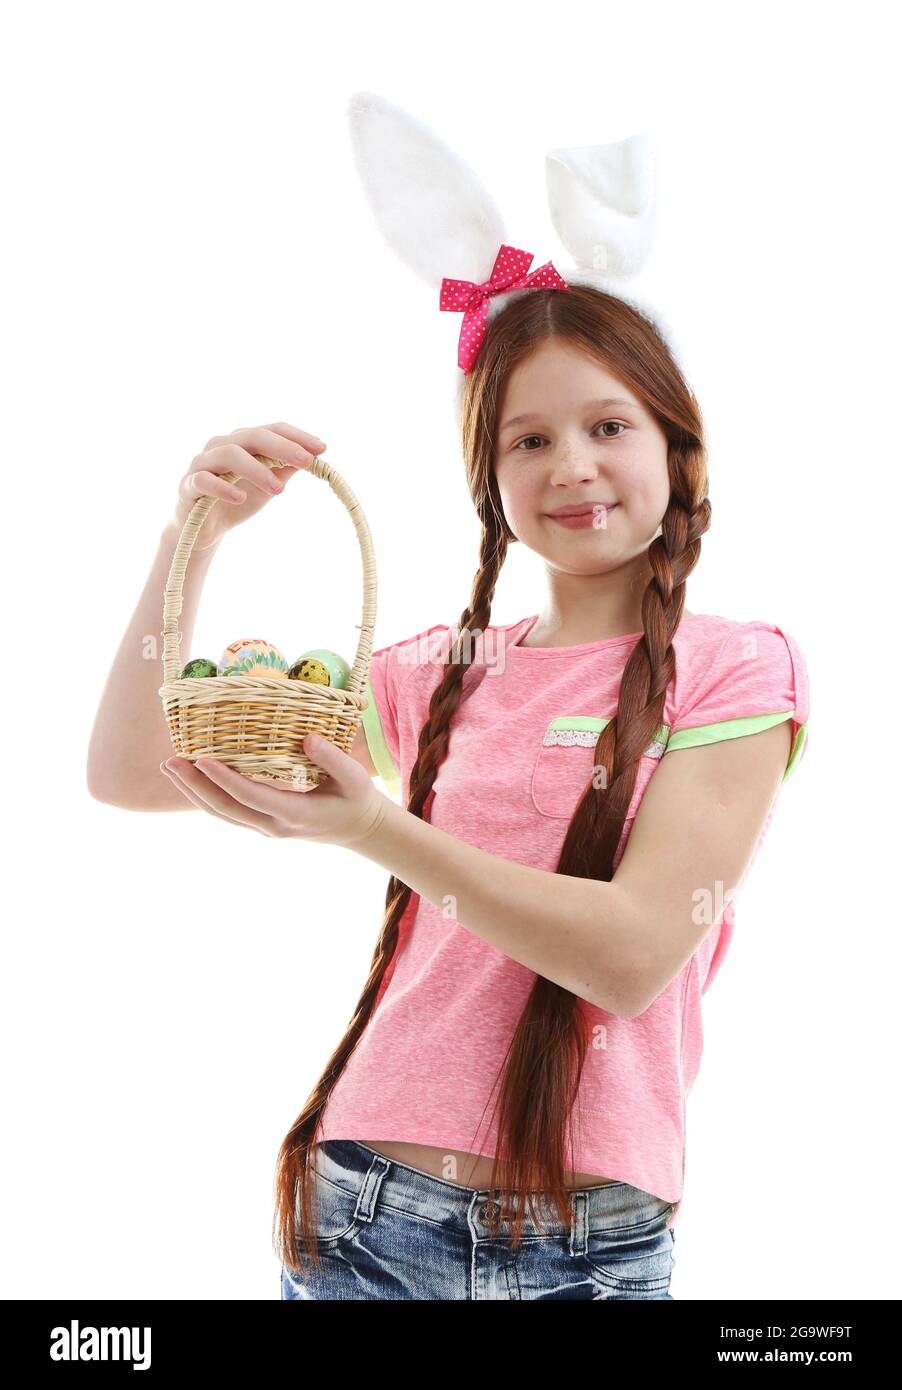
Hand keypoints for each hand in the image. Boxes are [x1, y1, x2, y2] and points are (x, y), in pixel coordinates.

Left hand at [159, 732, 388, 849]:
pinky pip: (226, 811)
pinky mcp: (260, 823)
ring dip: (192, 792)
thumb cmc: (356, 799)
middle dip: (195, 786)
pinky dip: (204, 795)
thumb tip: (307, 737)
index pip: (252, 797)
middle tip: (170, 761)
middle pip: (225, 809)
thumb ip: (333, 759)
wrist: (358, 830)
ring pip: (221, 813)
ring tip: (169, 767)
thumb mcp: (355, 778)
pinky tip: (190, 777)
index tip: (202, 760)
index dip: (225, 780)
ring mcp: (264, 828)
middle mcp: (273, 826)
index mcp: (295, 814)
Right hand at [169, 422, 327, 550]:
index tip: (322, 448)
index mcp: (243, 441)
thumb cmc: (238, 499)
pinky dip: (223, 488)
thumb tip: (314, 456)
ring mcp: (203, 463)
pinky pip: (204, 480)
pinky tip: (240, 497)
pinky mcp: (188, 485)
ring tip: (278, 490)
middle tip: (307, 461)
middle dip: (282, 447)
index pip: (271, 430)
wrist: (204, 528)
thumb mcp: (268, 485)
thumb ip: (285, 469)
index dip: (296, 436)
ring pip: (229, 454)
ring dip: (257, 469)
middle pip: (252, 437)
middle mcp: (222, 445)